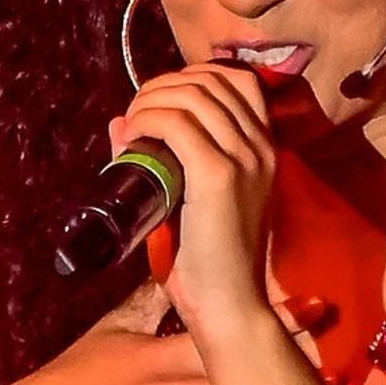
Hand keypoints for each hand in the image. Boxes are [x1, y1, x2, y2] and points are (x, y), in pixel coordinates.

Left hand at [111, 61, 275, 341]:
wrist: (230, 307)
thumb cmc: (211, 264)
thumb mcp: (194, 201)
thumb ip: (167, 160)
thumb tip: (120, 124)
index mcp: (265, 151)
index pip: (238, 80)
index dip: (192, 77)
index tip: (160, 102)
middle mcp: (261, 148)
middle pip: (211, 80)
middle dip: (163, 86)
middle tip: (137, 114)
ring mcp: (244, 159)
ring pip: (192, 95)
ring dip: (151, 100)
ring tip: (132, 125)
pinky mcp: (219, 176)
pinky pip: (176, 124)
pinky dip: (147, 120)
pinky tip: (133, 136)